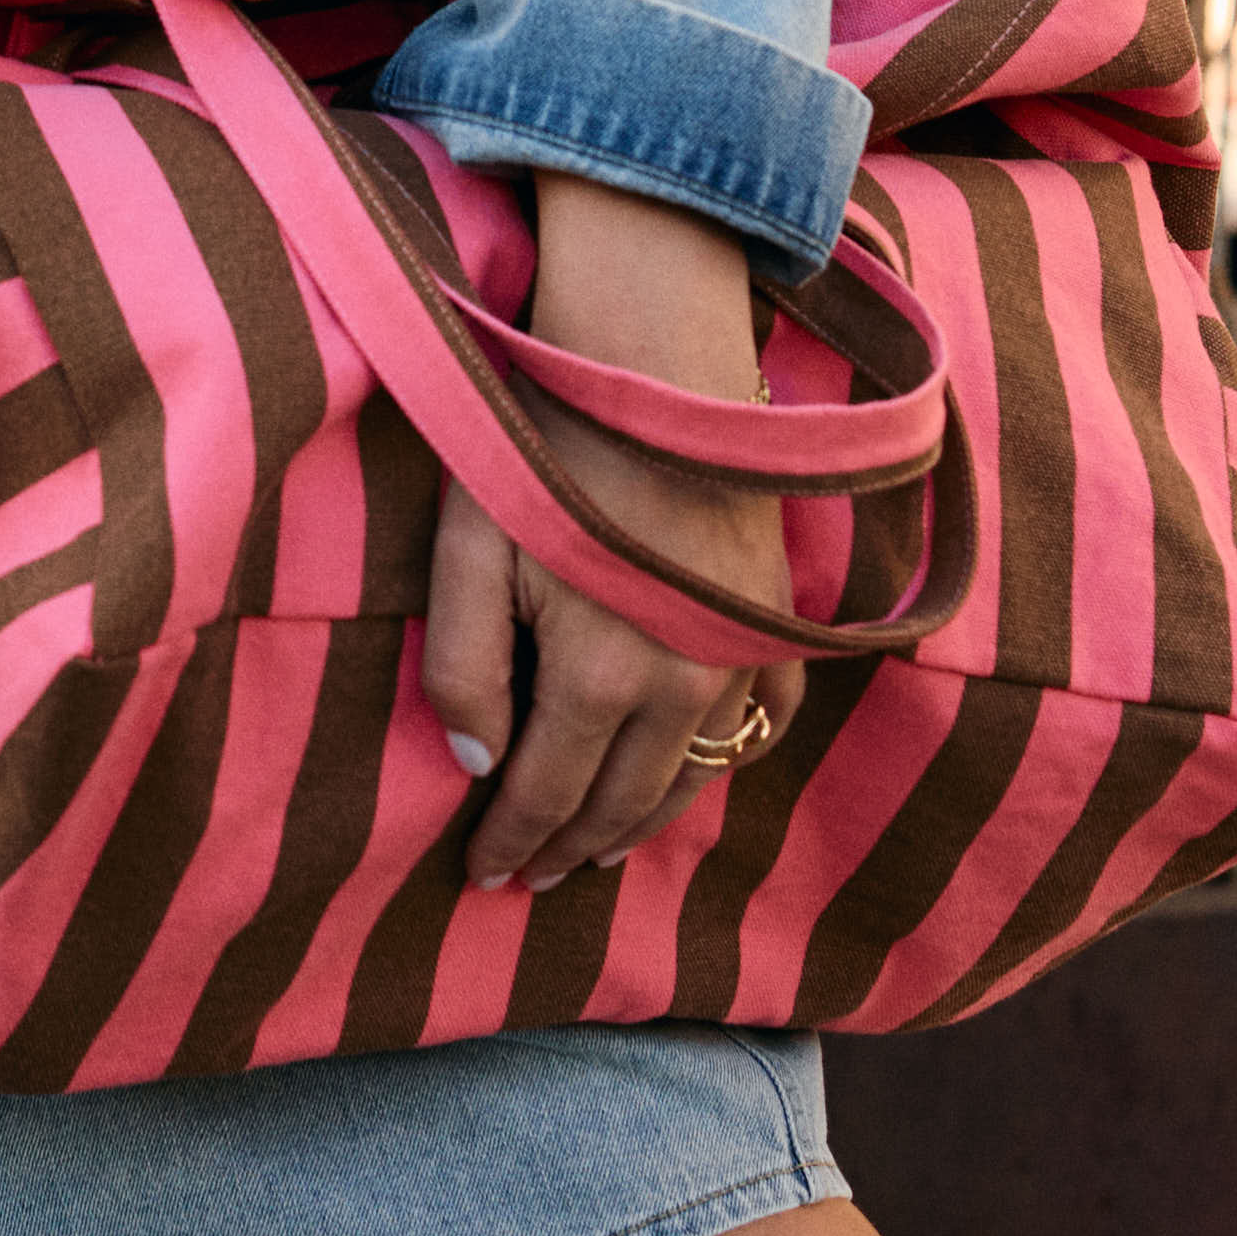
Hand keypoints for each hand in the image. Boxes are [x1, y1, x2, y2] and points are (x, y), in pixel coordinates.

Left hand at [421, 169, 806, 897]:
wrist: (651, 354)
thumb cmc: (541, 441)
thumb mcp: (470, 549)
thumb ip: (465, 667)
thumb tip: (476, 765)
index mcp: (602, 676)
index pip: (546, 795)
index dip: (509, 842)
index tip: (479, 877)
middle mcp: (685, 682)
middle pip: (622, 801)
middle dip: (569, 848)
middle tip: (528, 881)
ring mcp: (741, 650)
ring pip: (693, 773)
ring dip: (643, 821)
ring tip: (598, 851)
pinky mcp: (771, 615)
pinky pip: (761, 719)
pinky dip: (726, 757)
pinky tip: (697, 768)